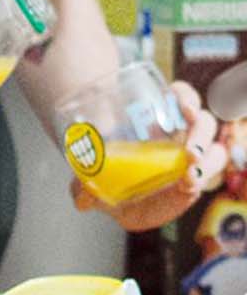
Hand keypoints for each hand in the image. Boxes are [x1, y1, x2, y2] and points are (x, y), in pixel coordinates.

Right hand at [72, 83, 223, 230]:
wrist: (92, 146)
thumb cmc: (99, 180)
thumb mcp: (91, 193)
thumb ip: (86, 197)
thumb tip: (82, 197)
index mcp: (166, 191)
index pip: (189, 189)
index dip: (192, 184)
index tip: (186, 180)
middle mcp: (180, 162)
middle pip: (211, 159)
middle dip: (208, 159)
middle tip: (191, 156)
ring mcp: (178, 134)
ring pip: (205, 128)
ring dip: (201, 128)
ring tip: (188, 120)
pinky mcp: (168, 109)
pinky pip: (186, 98)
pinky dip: (185, 97)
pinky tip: (177, 100)